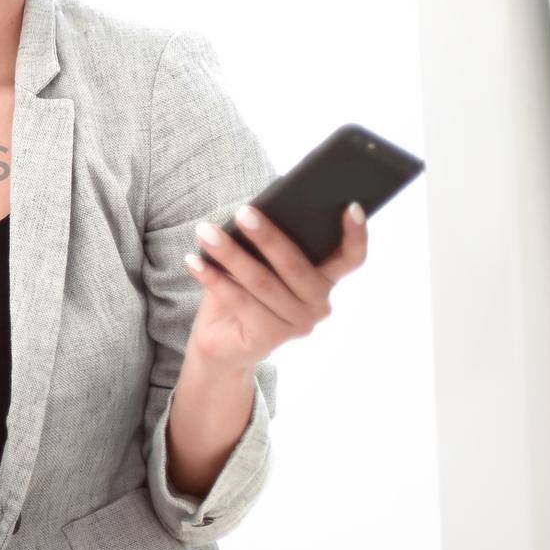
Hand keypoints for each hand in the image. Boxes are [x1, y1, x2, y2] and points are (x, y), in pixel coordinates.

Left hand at [183, 201, 367, 371]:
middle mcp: (318, 305)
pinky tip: (193, 260)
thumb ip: (265, 243)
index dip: (355, 235)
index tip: (351, 207)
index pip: (351, 258)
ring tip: (205, 232)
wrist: (221, 343)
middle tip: (242, 212)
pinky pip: (239, 301)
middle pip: (296, 265)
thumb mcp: (256, 263)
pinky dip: (213, 278)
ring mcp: (297, 325)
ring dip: (230, 254)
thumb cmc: (242, 292)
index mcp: (323, 281)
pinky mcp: (269, 339)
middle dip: (267, 236)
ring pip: (262, 282)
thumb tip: (253, 210)